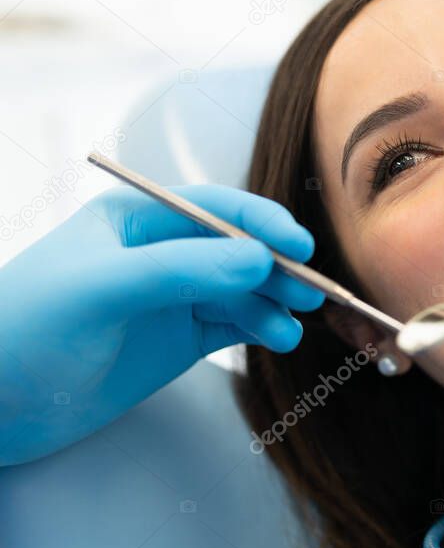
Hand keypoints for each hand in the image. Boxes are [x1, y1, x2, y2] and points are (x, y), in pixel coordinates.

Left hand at [0, 185, 324, 465]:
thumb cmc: (25, 333)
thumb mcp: (101, 291)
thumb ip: (180, 272)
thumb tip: (259, 261)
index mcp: (137, 219)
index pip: (214, 209)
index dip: (261, 223)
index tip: (300, 247)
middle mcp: (163, 252)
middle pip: (239, 249)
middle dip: (277, 268)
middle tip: (311, 292)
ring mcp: (174, 296)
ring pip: (244, 289)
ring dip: (274, 303)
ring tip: (293, 326)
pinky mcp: (181, 338)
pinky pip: (235, 323)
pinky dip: (262, 328)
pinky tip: (279, 339)